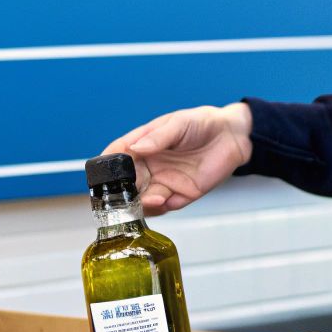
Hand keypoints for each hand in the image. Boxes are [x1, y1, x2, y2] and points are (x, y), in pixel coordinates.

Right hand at [103, 103, 253, 214]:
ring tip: (143, 201)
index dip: (106, 167)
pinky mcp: (180, 195)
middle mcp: (149, 166)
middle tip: (119, 197)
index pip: (117, 157)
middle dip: (120, 192)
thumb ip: (157, 138)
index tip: (100, 174)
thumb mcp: (178, 124)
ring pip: (142, 199)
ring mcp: (163, 182)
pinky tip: (159, 202)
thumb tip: (135, 149)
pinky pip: (164, 207)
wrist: (232, 136)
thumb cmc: (201, 123)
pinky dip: (158, 208)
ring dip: (139, 203)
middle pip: (126, 183)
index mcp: (142, 146)